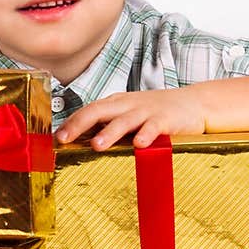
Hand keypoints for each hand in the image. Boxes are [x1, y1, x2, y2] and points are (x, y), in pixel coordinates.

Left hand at [55, 88, 207, 149]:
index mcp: (117, 104)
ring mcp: (147, 112)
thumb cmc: (156, 113)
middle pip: (99, 110)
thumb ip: (109, 126)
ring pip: (124, 120)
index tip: (55, 137)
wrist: (194, 103)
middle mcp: (128, 105)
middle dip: (80, 123)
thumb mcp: (130, 114)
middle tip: (64, 138)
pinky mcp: (166, 120)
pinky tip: (139, 145)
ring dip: (110, 132)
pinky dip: (147, 135)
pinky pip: (154, 127)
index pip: (89, 110)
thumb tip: (80, 142)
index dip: (71, 122)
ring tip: (97, 145)